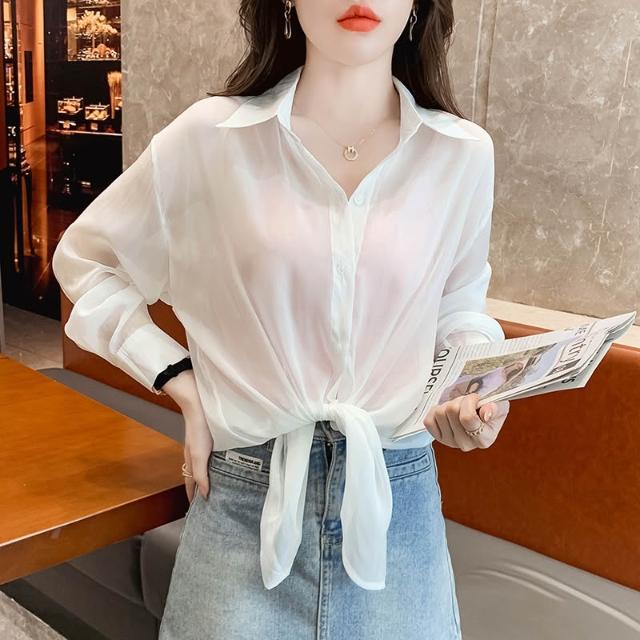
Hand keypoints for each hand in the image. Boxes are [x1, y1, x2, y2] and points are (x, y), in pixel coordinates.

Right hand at [163, 370, 213, 501]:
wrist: (200, 404)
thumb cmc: (198, 429)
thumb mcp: (199, 454)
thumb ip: (201, 474)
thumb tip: (204, 495)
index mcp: (191, 460)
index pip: (190, 483)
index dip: (192, 495)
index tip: (198, 510)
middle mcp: (196, 453)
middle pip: (196, 475)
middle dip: (201, 488)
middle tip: (211, 501)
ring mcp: (203, 445)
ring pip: (205, 466)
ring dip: (210, 476)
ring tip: (220, 485)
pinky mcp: (211, 437)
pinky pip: (213, 455)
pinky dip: (216, 464)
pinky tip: (226, 463)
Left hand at [423, 392, 509, 450]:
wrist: (477, 412)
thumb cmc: (489, 408)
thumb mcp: (499, 405)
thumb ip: (494, 408)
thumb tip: (485, 414)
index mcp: (484, 439)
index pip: (467, 418)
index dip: (469, 402)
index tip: (476, 398)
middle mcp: (466, 445)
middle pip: (452, 412)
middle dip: (459, 401)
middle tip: (466, 402)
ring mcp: (450, 442)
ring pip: (440, 413)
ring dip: (448, 404)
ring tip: (458, 407)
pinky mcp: (437, 437)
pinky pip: (429, 420)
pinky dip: (436, 411)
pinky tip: (446, 412)